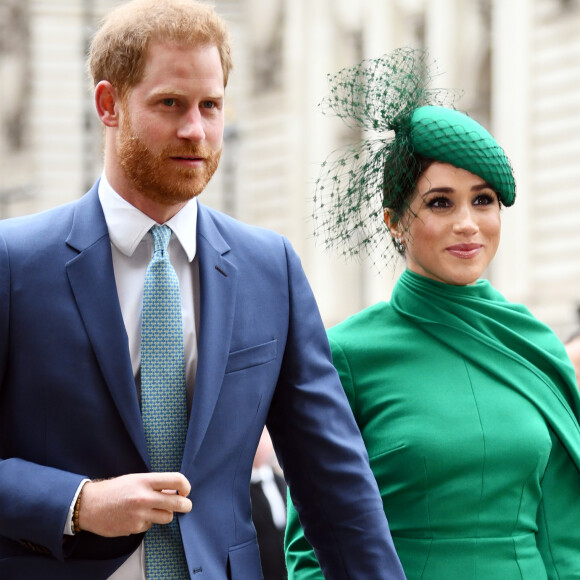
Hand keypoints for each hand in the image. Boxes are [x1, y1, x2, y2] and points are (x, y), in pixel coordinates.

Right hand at [77, 472, 191, 536]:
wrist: (89, 505)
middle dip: (185, 505)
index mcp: (145, 481)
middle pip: (178, 503)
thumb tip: (175, 490)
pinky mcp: (134, 528)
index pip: (176, 480)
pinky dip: (148, 522)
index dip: (186, 486)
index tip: (185, 490)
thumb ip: (155, 484)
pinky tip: (136, 516)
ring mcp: (140, 515)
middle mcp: (144, 497)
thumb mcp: (135, 479)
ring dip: (165, 514)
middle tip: (186, 505)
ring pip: (167, 517)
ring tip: (156, 509)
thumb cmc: (114, 490)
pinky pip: (150, 526)